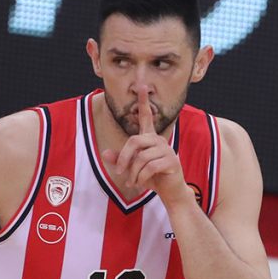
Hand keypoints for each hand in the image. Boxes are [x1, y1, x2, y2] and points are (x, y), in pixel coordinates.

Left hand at [101, 88, 191, 205]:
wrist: (170, 192)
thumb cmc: (152, 178)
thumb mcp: (132, 169)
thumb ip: (120, 160)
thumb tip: (105, 152)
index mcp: (150, 139)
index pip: (146, 117)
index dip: (143, 103)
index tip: (142, 87)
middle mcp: (158, 141)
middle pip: (134, 141)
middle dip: (124, 158)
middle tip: (119, 172)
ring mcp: (167, 150)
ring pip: (141, 158)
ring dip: (133, 173)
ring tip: (132, 182)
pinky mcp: (172, 162)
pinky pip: (150, 167)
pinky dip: (142, 178)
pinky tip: (142, 183)